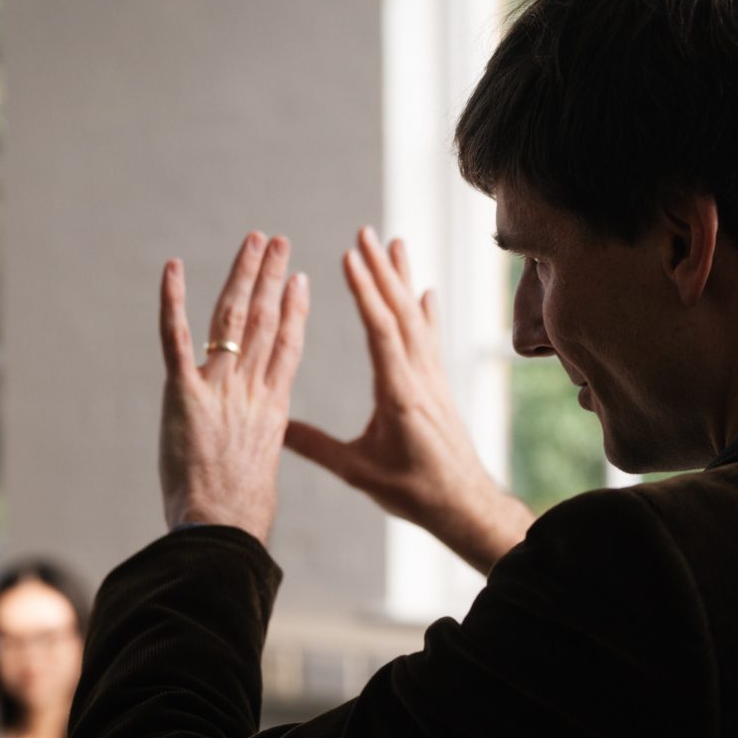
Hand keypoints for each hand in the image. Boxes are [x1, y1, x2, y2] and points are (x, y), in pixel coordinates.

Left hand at [157, 233, 309, 539]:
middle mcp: (250, 390)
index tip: (298, 279)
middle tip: (277, 240)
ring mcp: (219, 389)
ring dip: (241, 274)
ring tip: (252, 241)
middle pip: (264, 321)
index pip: (287, 346)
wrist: (224, 528)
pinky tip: (173, 268)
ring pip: (232, 319)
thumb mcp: (262, 470)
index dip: (293, 309)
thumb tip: (250, 446)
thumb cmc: (243, 515)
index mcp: (273, 408)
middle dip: (271, 276)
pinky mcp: (184, 394)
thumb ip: (256, 443)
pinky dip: (173, 299)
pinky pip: (176, 337)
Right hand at [286, 228, 532, 574]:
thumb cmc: (413, 493)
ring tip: (394, 242)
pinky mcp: (438, 386)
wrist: (465, 505)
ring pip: (418, 319)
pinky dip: (426, 311)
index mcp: (399, 394)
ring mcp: (433, 379)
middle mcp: (420, 378)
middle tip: (366, 232)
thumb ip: (315, 446)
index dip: (365, 292)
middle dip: (381, 270)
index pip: (381, 331)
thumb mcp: (358, 472)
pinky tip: (426, 291)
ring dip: (403, 279)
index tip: (349, 256)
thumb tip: (272, 426)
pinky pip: (430, 338)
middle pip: (401, 312)